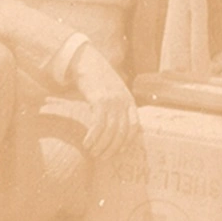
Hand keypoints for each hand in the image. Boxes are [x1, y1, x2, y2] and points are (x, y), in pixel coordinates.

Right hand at [69, 45, 138, 159]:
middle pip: (122, 132)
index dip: (128, 141)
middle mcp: (124, 103)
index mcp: (129, 101)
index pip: (134, 126)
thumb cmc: (99, 80)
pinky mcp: (100, 101)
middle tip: (103, 157)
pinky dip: (93, 137)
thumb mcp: (114, 92)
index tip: (120, 151)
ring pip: (110, 131)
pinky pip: (99, 124)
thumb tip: (113, 126)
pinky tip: (87, 143)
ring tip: (93, 152)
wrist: (88, 62)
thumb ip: (117, 106)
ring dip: (101, 145)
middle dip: (113, 148)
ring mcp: (113, 102)